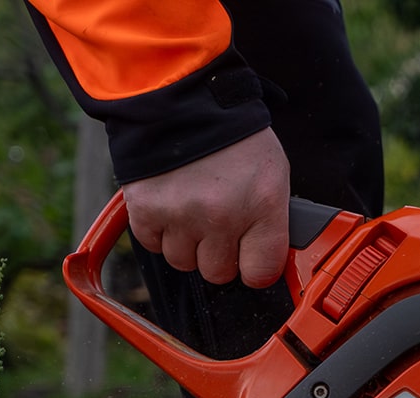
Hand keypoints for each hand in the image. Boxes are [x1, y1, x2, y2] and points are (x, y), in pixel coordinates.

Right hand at [122, 128, 289, 286]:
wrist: (183, 102)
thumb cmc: (233, 138)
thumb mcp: (273, 174)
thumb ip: (272, 220)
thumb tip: (269, 257)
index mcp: (261, 207)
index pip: (260, 273)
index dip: (255, 268)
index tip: (251, 259)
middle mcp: (221, 216)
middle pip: (217, 273)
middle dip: (219, 255)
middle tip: (218, 227)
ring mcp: (181, 215)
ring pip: (182, 262)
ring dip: (187, 245)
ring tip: (192, 213)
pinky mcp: (146, 209)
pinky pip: (152, 245)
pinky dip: (159, 232)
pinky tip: (170, 208)